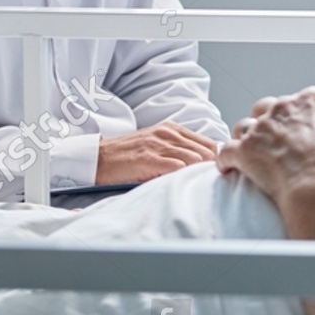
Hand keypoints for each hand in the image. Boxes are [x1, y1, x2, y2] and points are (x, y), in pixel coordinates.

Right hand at [95, 121, 218, 183]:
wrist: (99, 158)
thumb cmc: (129, 155)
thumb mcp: (156, 144)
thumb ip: (178, 149)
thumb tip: (204, 165)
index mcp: (172, 129)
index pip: (209, 144)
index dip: (215, 160)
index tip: (213, 174)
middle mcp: (168, 133)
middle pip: (206, 152)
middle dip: (210, 168)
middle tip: (208, 183)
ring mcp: (158, 145)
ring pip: (195, 159)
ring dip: (198, 174)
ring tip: (197, 186)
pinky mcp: (149, 158)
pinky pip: (178, 167)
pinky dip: (183, 177)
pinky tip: (182, 184)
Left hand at [216, 87, 314, 214]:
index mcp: (312, 100)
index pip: (296, 101)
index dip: (294, 118)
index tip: (296, 131)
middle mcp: (285, 107)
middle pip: (266, 108)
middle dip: (267, 124)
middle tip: (273, 143)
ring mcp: (262, 127)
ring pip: (244, 126)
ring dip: (246, 139)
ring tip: (251, 155)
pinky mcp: (245, 150)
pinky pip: (227, 151)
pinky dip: (226, 160)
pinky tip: (229, 169)